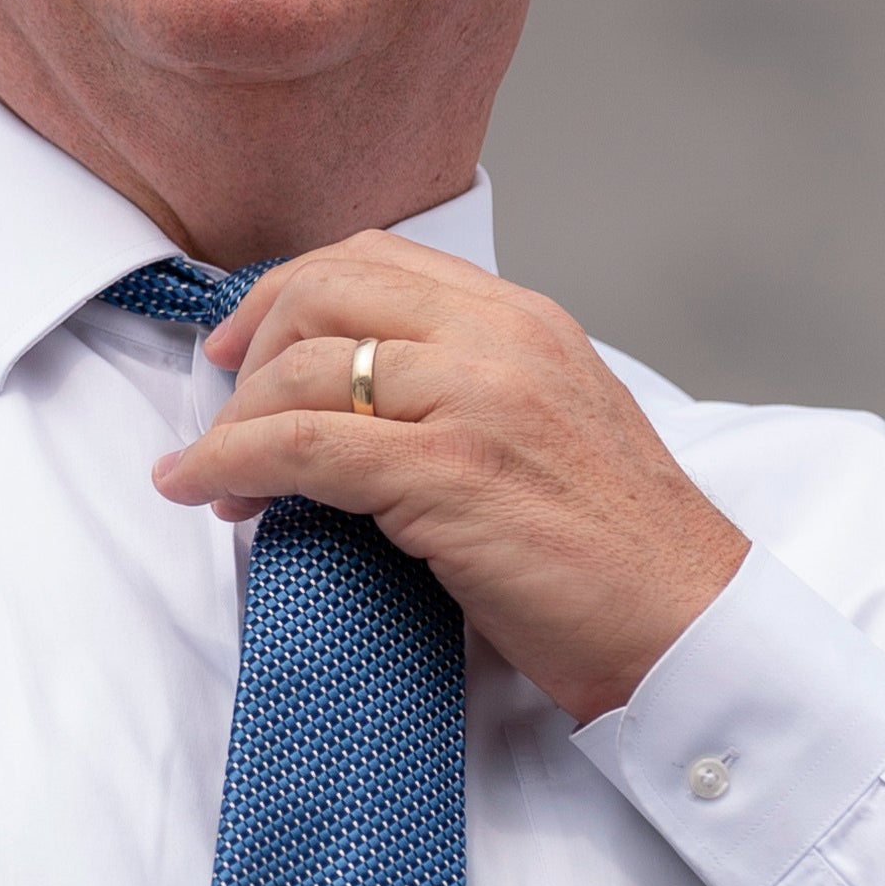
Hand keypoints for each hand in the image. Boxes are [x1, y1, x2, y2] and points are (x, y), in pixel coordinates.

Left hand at [152, 235, 750, 722]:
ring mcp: (476, 401)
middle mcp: (501, 341)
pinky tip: (199, 491)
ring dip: (234, 424)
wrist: (685, 626)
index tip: (246, 348)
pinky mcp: (448, 474)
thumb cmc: (617, 556)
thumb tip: (357, 407)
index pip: (378, 258)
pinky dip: (229, 463)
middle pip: (328, 291)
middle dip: (251, 347)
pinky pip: (300, 447)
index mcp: (526, 322)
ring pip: (304, 368)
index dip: (290, 293)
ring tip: (212, 479)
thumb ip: (469, 394)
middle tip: (220, 411)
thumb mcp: (550, 432)